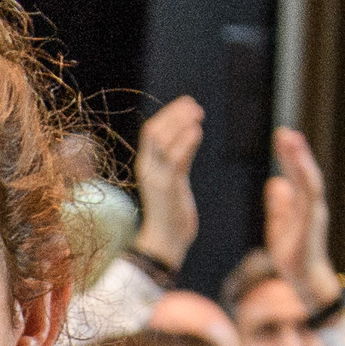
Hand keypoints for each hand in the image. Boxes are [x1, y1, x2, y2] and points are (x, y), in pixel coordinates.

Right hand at [130, 95, 203, 270]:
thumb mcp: (173, 179)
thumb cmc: (172, 212)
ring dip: (180, 124)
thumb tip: (190, 132)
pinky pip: (175, 161)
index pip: (151, 130)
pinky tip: (197, 131)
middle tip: (195, 106)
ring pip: (162, 143)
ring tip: (197, 115)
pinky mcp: (168, 190)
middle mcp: (148, 169)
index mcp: (147, 165)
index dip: (169, 113)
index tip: (188, 103)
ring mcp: (156, 179)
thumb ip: (178, 157)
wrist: (165, 243)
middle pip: (154, 131)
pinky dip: (185, 143)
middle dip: (174, 114)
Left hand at [261, 127, 341, 313]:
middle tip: (285, 132)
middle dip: (296, 152)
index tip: (282, 136)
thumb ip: (278, 205)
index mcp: (302, 204)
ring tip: (294, 142)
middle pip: (304, 172)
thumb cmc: (294, 254)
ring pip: (310, 180)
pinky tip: (299, 167)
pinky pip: (311, 197)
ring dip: (302, 160)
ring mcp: (314, 213)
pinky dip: (306, 180)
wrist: (304, 278)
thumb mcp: (279, 225)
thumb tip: (275, 183)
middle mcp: (311, 205)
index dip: (289, 156)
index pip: (295, 175)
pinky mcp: (313, 223)